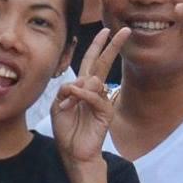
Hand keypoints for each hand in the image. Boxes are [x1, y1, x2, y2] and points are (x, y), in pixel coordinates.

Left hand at [52, 27, 130, 165]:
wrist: (72, 152)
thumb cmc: (66, 129)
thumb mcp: (57, 106)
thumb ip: (65, 90)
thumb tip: (80, 81)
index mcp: (83, 87)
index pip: (92, 61)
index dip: (98, 46)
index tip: (106, 30)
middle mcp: (94, 91)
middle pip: (104, 63)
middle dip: (112, 46)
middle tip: (124, 31)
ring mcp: (102, 101)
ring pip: (94, 80)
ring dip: (76, 91)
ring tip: (66, 107)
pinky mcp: (105, 113)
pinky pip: (95, 97)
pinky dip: (83, 95)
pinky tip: (75, 97)